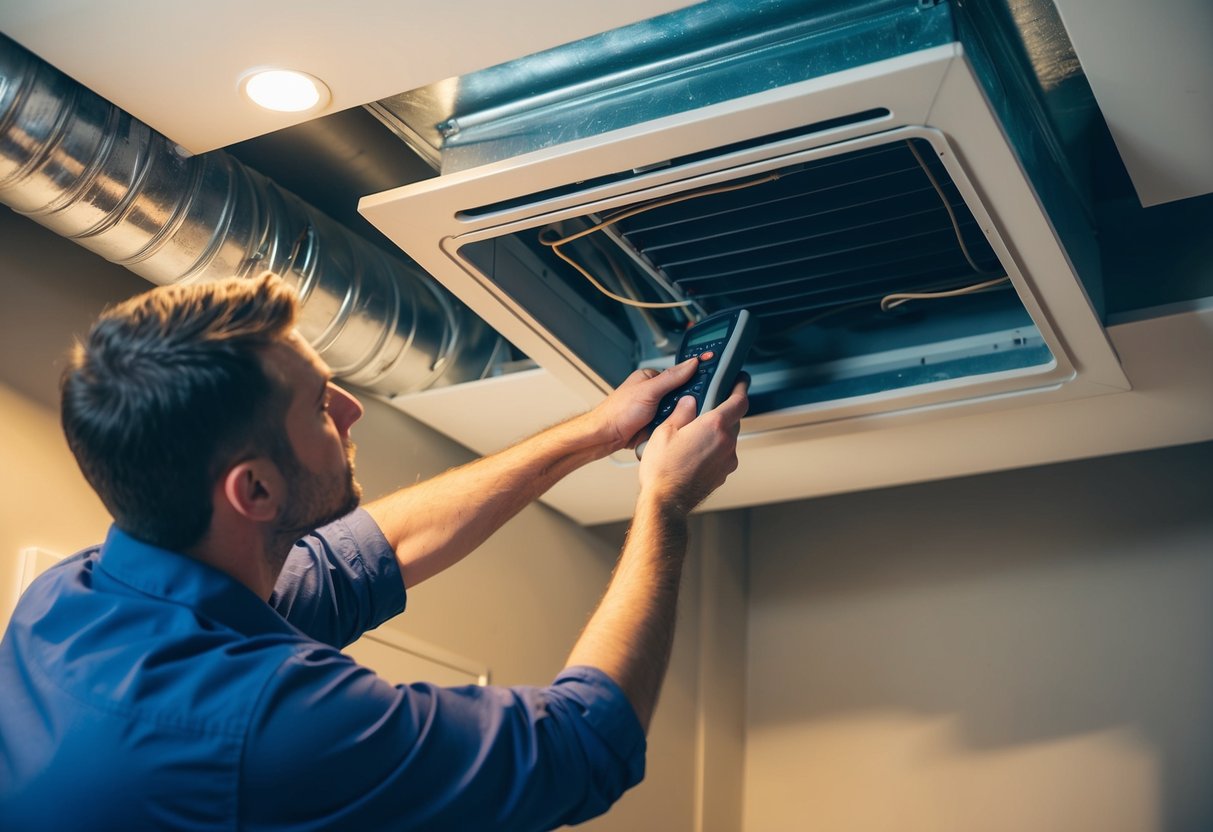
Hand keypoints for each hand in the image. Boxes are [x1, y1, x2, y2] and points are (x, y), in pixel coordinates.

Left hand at [584, 359, 700, 453]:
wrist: (606, 437)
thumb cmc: (618, 411)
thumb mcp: (649, 391)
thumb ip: (672, 378)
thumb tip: (692, 363)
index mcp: (653, 378)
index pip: (681, 373)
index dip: (696, 376)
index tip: (713, 378)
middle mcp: (656, 392)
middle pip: (684, 394)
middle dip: (686, 403)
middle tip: (687, 407)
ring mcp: (657, 409)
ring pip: (680, 411)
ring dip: (679, 416)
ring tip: (676, 419)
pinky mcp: (657, 424)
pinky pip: (674, 424)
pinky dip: (674, 427)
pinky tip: (673, 429)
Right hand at [636, 374, 748, 511]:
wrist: (666, 502)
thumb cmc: (663, 470)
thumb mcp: (664, 431)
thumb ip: (681, 412)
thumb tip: (689, 402)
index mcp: (714, 426)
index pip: (739, 400)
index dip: (741, 387)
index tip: (740, 380)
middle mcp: (726, 442)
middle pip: (733, 419)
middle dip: (722, 412)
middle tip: (705, 409)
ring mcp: (727, 460)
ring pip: (727, 437)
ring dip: (716, 432)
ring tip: (693, 435)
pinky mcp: (723, 474)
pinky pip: (723, 454)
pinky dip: (713, 449)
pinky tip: (694, 453)